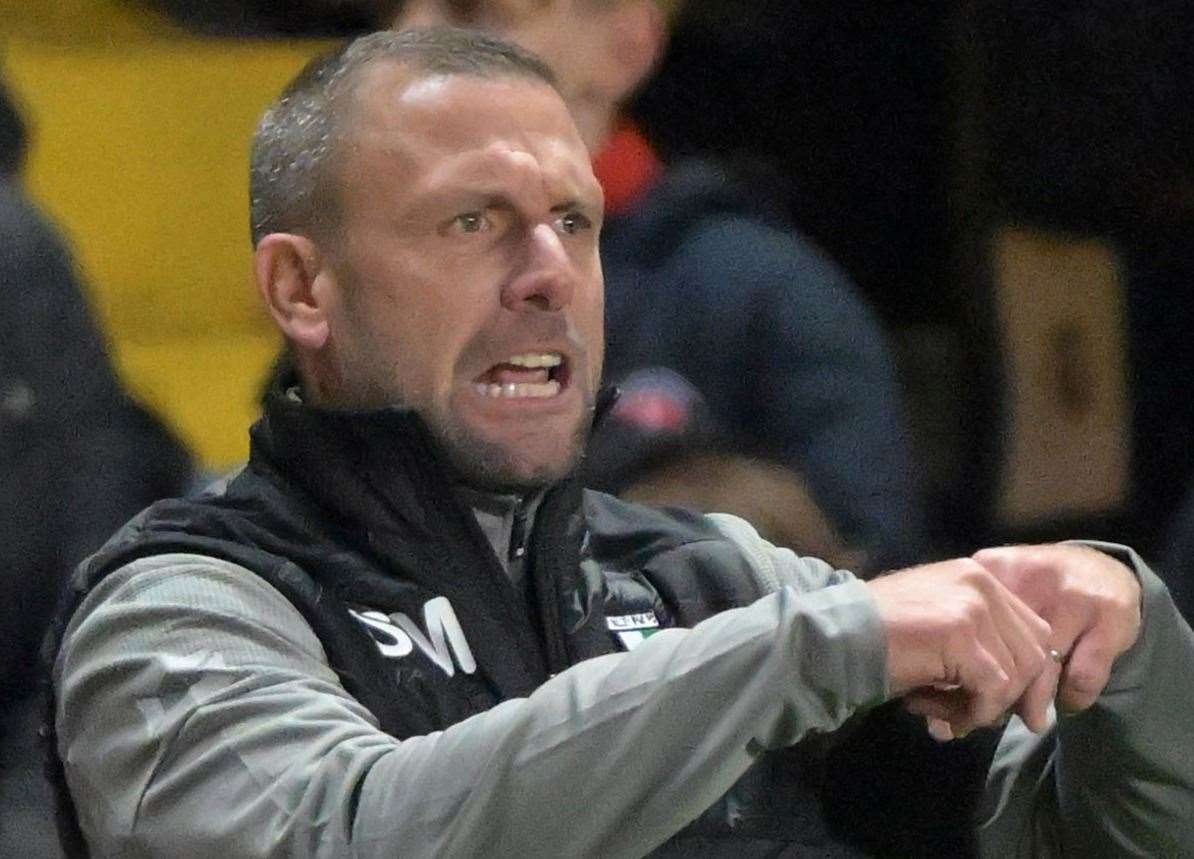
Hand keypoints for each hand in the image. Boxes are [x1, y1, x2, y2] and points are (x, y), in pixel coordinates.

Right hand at [866, 558, 1052, 736]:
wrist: (835, 636)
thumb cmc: (879, 638)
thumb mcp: (940, 631)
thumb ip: (982, 648)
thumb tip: (1024, 703)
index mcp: (978, 576)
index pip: (1035, 631)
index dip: (1026, 676)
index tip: (1007, 709)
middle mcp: (982, 582)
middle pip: (1036, 651)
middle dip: (1013, 695)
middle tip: (973, 717)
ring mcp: (973, 605)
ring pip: (1017, 674)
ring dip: (986, 707)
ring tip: (944, 713)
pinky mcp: (961, 632)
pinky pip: (993, 688)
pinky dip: (972, 712)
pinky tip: (937, 712)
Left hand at [972, 543, 1141, 713]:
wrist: (1102, 567)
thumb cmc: (1036, 592)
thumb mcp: (998, 600)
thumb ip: (974, 638)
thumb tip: (946, 714)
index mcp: (993, 568)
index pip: (970, 629)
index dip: (964, 672)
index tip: (963, 699)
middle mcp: (1029, 577)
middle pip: (1004, 650)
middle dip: (998, 692)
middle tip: (996, 715)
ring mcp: (1070, 595)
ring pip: (1042, 667)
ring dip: (1034, 702)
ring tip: (1031, 718)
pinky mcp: (1108, 615)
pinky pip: (1081, 676)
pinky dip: (1072, 697)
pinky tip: (1067, 702)